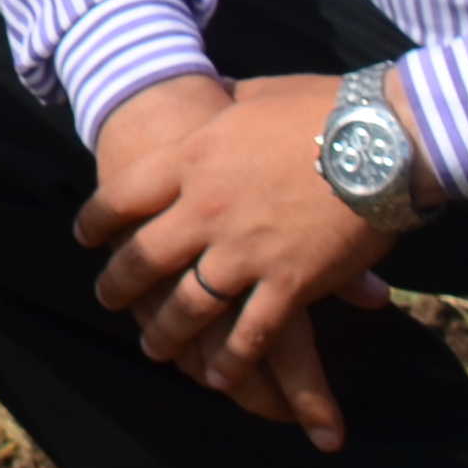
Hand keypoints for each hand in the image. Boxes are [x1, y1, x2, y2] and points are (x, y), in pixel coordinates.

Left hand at [76, 73, 398, 447]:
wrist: (381, 138)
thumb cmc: (323, 107)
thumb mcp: (256, 96)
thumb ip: (226, 106)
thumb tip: (218, 92)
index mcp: (192, 158)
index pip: (123, 196)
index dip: (97, 221)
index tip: (85, 237)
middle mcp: (206, 209)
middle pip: (144, 257)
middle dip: (120, 285)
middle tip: (107, 299)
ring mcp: (244, 250)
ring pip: (188, 306)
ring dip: (167, 332)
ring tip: (154, 348)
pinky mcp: (289, 283)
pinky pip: (250, 332)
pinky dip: (232, 358)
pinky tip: (217, 375)